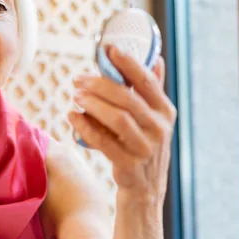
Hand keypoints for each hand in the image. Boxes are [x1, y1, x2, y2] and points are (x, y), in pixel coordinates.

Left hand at [68, 46, 176, 204]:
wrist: (146, 190)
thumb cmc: (144, 145)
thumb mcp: (155, 119)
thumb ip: (152, 90)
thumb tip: (156, 57)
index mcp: (166, 111)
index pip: (146, 81)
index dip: (127, 62)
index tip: (108, 48)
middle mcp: (160, 128)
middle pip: (127, 98)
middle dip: (100, 84)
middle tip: (78, 79)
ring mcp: (146, 147)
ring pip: (117, 118)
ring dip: (92, 104)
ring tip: (75, 96)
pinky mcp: (129, 165)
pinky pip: (103, 141)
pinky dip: (85, 127)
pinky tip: (73, 117)